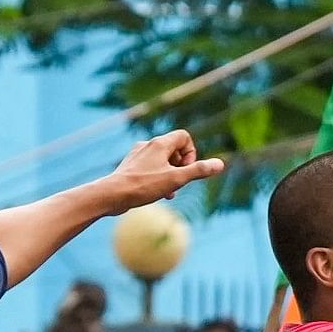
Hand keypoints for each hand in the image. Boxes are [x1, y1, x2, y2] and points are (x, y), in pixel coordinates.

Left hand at [99, 129, 222, 210]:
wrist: (112, 195)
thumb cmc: (143, 185)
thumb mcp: (176, 179)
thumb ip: (198, 171)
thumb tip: (220, 164)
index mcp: (160, 144)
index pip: (184, 137)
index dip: (191, 153)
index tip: (186, 170)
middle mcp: (148, 145)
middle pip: (174, 150)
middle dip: (180, 168)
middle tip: (177, 183)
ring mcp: (137, 155)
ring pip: (161, 161)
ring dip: (169, 175)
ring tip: (167, 193)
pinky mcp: (130, 166)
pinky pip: (149, 168)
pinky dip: (156, 178)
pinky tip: (153, 193)